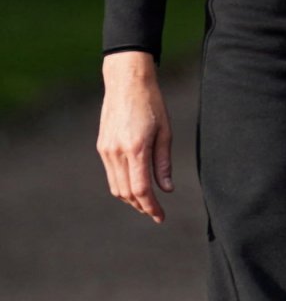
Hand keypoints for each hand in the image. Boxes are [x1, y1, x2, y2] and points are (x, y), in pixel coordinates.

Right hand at [98, 51, 172, 223]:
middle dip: (142, 206)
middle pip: (127, 192)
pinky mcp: (102, 147)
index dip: (151, 207)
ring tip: (147, 204)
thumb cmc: (152, 104)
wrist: (126, 83)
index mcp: (136, 149)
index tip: (161, 217)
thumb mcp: (166, 132)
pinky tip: (135, 186)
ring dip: (131, 199)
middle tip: (156, 213)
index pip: (142, 189)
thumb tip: (167, 189)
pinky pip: (111, 174)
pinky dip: (123, 185)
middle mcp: (117, 152)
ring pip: (116, 186)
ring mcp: (106, 150)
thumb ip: (163, 163)